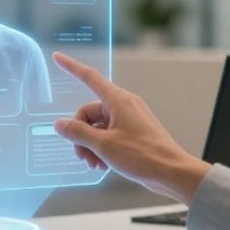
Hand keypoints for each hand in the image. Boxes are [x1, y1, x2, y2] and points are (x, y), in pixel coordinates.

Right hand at [52, 52, 209, 203]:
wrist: (170, 172)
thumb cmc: (144, 155)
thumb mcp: (103, 145)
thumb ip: (78, 133)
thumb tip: (60, 125)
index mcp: (118, 101)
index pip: (89, 77)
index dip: (71, 67)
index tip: (58, 57)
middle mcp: (124, 106)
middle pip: (89, 112)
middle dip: (81, 134)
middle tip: (82, 154)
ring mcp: (129, 119)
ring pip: (98, 126)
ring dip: (91, 145)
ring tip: (93, 163)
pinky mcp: (133, 133)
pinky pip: (109, 134)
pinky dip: (102, 148)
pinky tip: (102, 164)